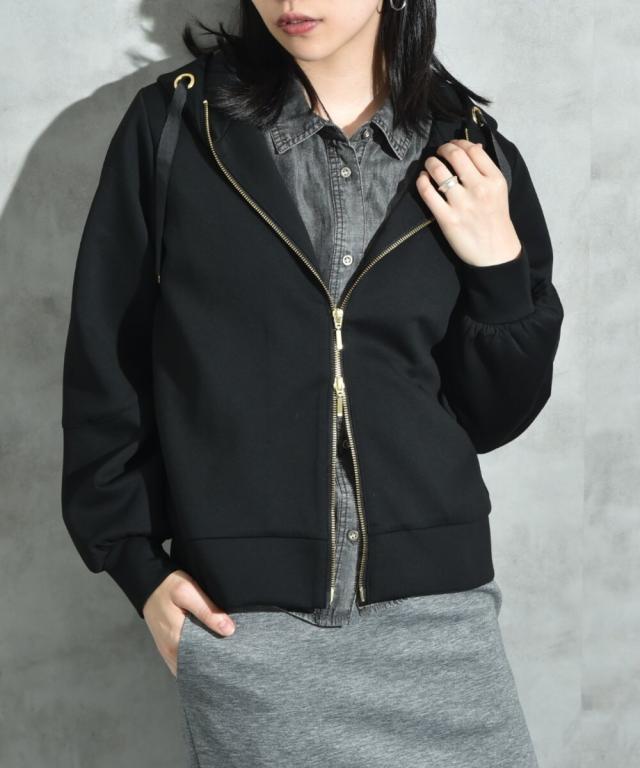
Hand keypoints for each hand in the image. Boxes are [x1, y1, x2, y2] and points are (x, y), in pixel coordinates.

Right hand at [142, 570, 235, 677]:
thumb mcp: (188, 592)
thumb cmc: (168, 585)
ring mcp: (167, 651)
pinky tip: (208, 654)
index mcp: (176, 639)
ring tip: (224, 655)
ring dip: (205, 662)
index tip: (237, 656)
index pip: (204, 660)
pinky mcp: (166, 647)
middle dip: (215, 662)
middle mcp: (170, 650)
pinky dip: (195, 661)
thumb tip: (229, 630)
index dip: (221, 659)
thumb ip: (207, 611)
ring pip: (190, 666)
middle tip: (235, 656)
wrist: (147, 582)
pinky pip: (182, 662)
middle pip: (198, 665)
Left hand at [416, 138, 521, 266]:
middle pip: (455, 155)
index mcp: (494, 180)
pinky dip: (422, 181)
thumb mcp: (499, 191)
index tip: (452, 146)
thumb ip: (487, 170)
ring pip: (438, 170)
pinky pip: (427, 192)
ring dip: (430, 163)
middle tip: (439, 153)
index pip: (473, 149)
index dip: (459, 142)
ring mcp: (462, 204)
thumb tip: (473, 147)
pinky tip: (423, 180)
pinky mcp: (447, 218)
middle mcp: (479, 188)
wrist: (495, 254)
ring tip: (430, 165)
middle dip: (443, 149)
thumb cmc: (495, 221)